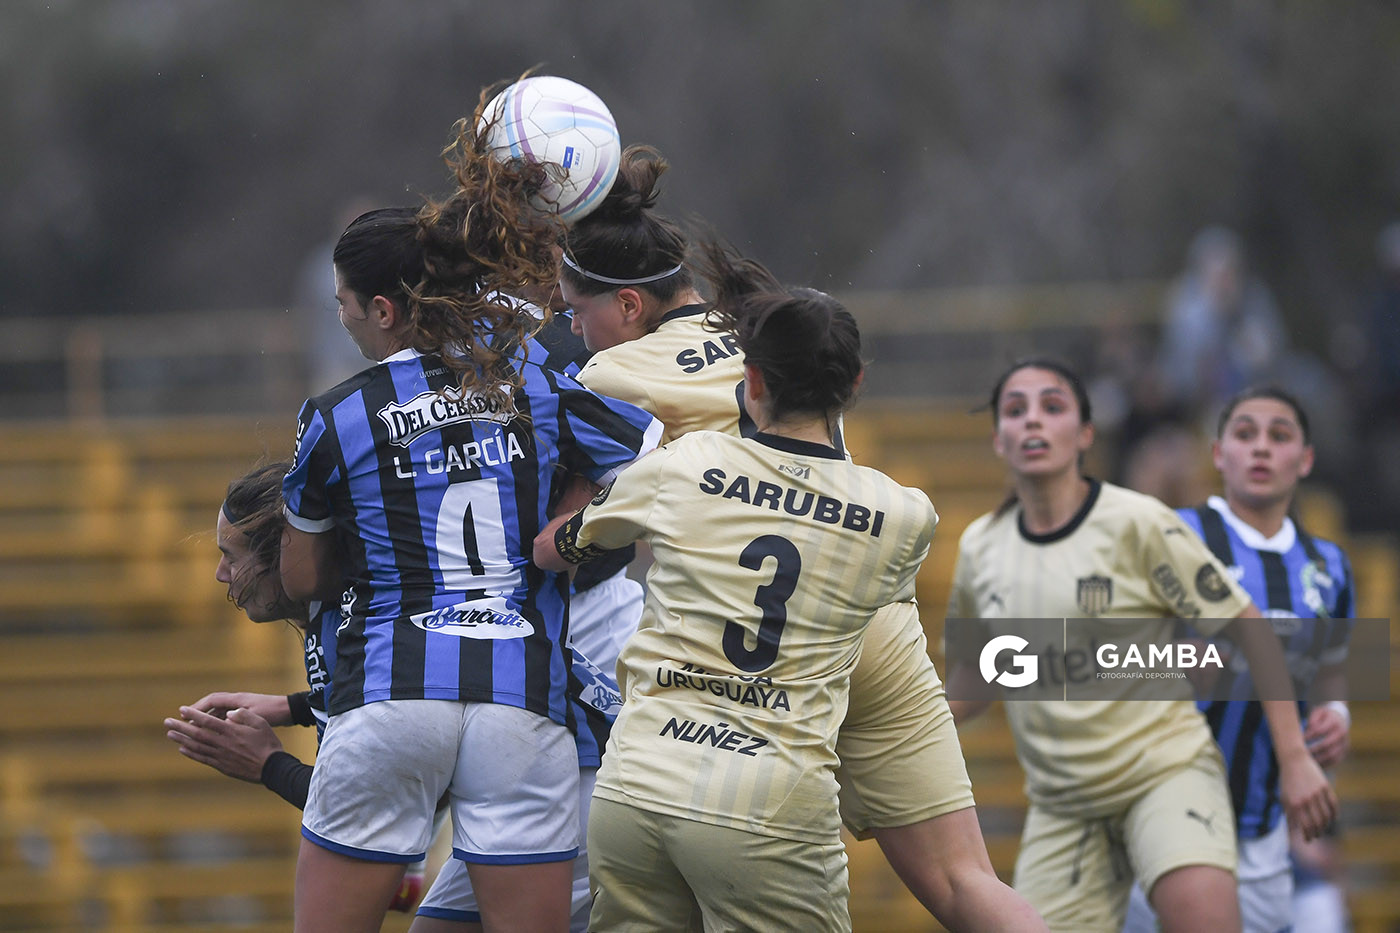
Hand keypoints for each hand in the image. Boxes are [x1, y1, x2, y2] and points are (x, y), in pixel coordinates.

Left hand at [164, 705, 282, 781]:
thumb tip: (229, 713)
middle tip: (167, 722)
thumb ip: (245, 715)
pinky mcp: (222, 766)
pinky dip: (191, 753)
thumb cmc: (268, 743)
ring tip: (170, 734)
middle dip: (181, 727)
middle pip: (197, 734)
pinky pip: (202, 758)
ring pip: (196, 747)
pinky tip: (182, 749)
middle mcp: (223, 744)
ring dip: (181, 739)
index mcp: (232, 731)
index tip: (182, 710)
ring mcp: (221, 756)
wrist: (272, 768)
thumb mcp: (261, 723)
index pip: (208, 721)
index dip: (193, 715)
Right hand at [188, 692, 293, 725]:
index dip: (198, 707)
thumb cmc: (274, 713)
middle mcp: (236, 702)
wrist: (288, 711)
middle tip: (182, 722)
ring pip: (217, 713)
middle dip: (197, 713)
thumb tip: (226, 718)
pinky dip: (214, 724)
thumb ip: (242, 717)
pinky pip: (223, 719)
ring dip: (204, 720)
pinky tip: (209, 733)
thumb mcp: (259, 716)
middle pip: (212, 706)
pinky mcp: (243, 715)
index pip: (213, 700)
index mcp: (238, 700)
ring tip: (190, 729)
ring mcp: (239, 708)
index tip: (185, 714)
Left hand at [1277, 747, 1337, 840]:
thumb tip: (1293, 830)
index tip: (1308, 840)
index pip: (1304, 826)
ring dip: (1326, 825)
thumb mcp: (1284, 796)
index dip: (1307, 835)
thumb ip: (1289, 813)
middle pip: (1317, 823)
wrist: (1294, 760)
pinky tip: (1333, 818)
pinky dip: (1334, 813)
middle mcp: (1306, 800)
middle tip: (1316, 835)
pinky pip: (1333, 804)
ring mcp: (1317, 793)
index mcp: (1294, 803)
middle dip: (1317, 832)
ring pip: (1326, 815)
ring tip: (1322, 828)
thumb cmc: (1287, 780)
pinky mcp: (1325, 787)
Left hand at [1304, 705, 1349, 768]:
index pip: (1320, 730)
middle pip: (1327, 744)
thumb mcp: (1318, 712)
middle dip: (1313, 749)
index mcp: (1334, 721)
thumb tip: (1307, 731)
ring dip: (1319, 759)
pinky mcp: (1344, 751)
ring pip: (1332, 755)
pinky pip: (1336, 760)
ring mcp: (1345, 743)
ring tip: (1307, 761)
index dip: (1309, 736)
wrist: (1339, 718)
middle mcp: (1342, 733)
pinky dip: (1325, 764)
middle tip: (1302, 753)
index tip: (1299, 740)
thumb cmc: (1323, 716)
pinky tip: (1315, 765)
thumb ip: (1312, 720)